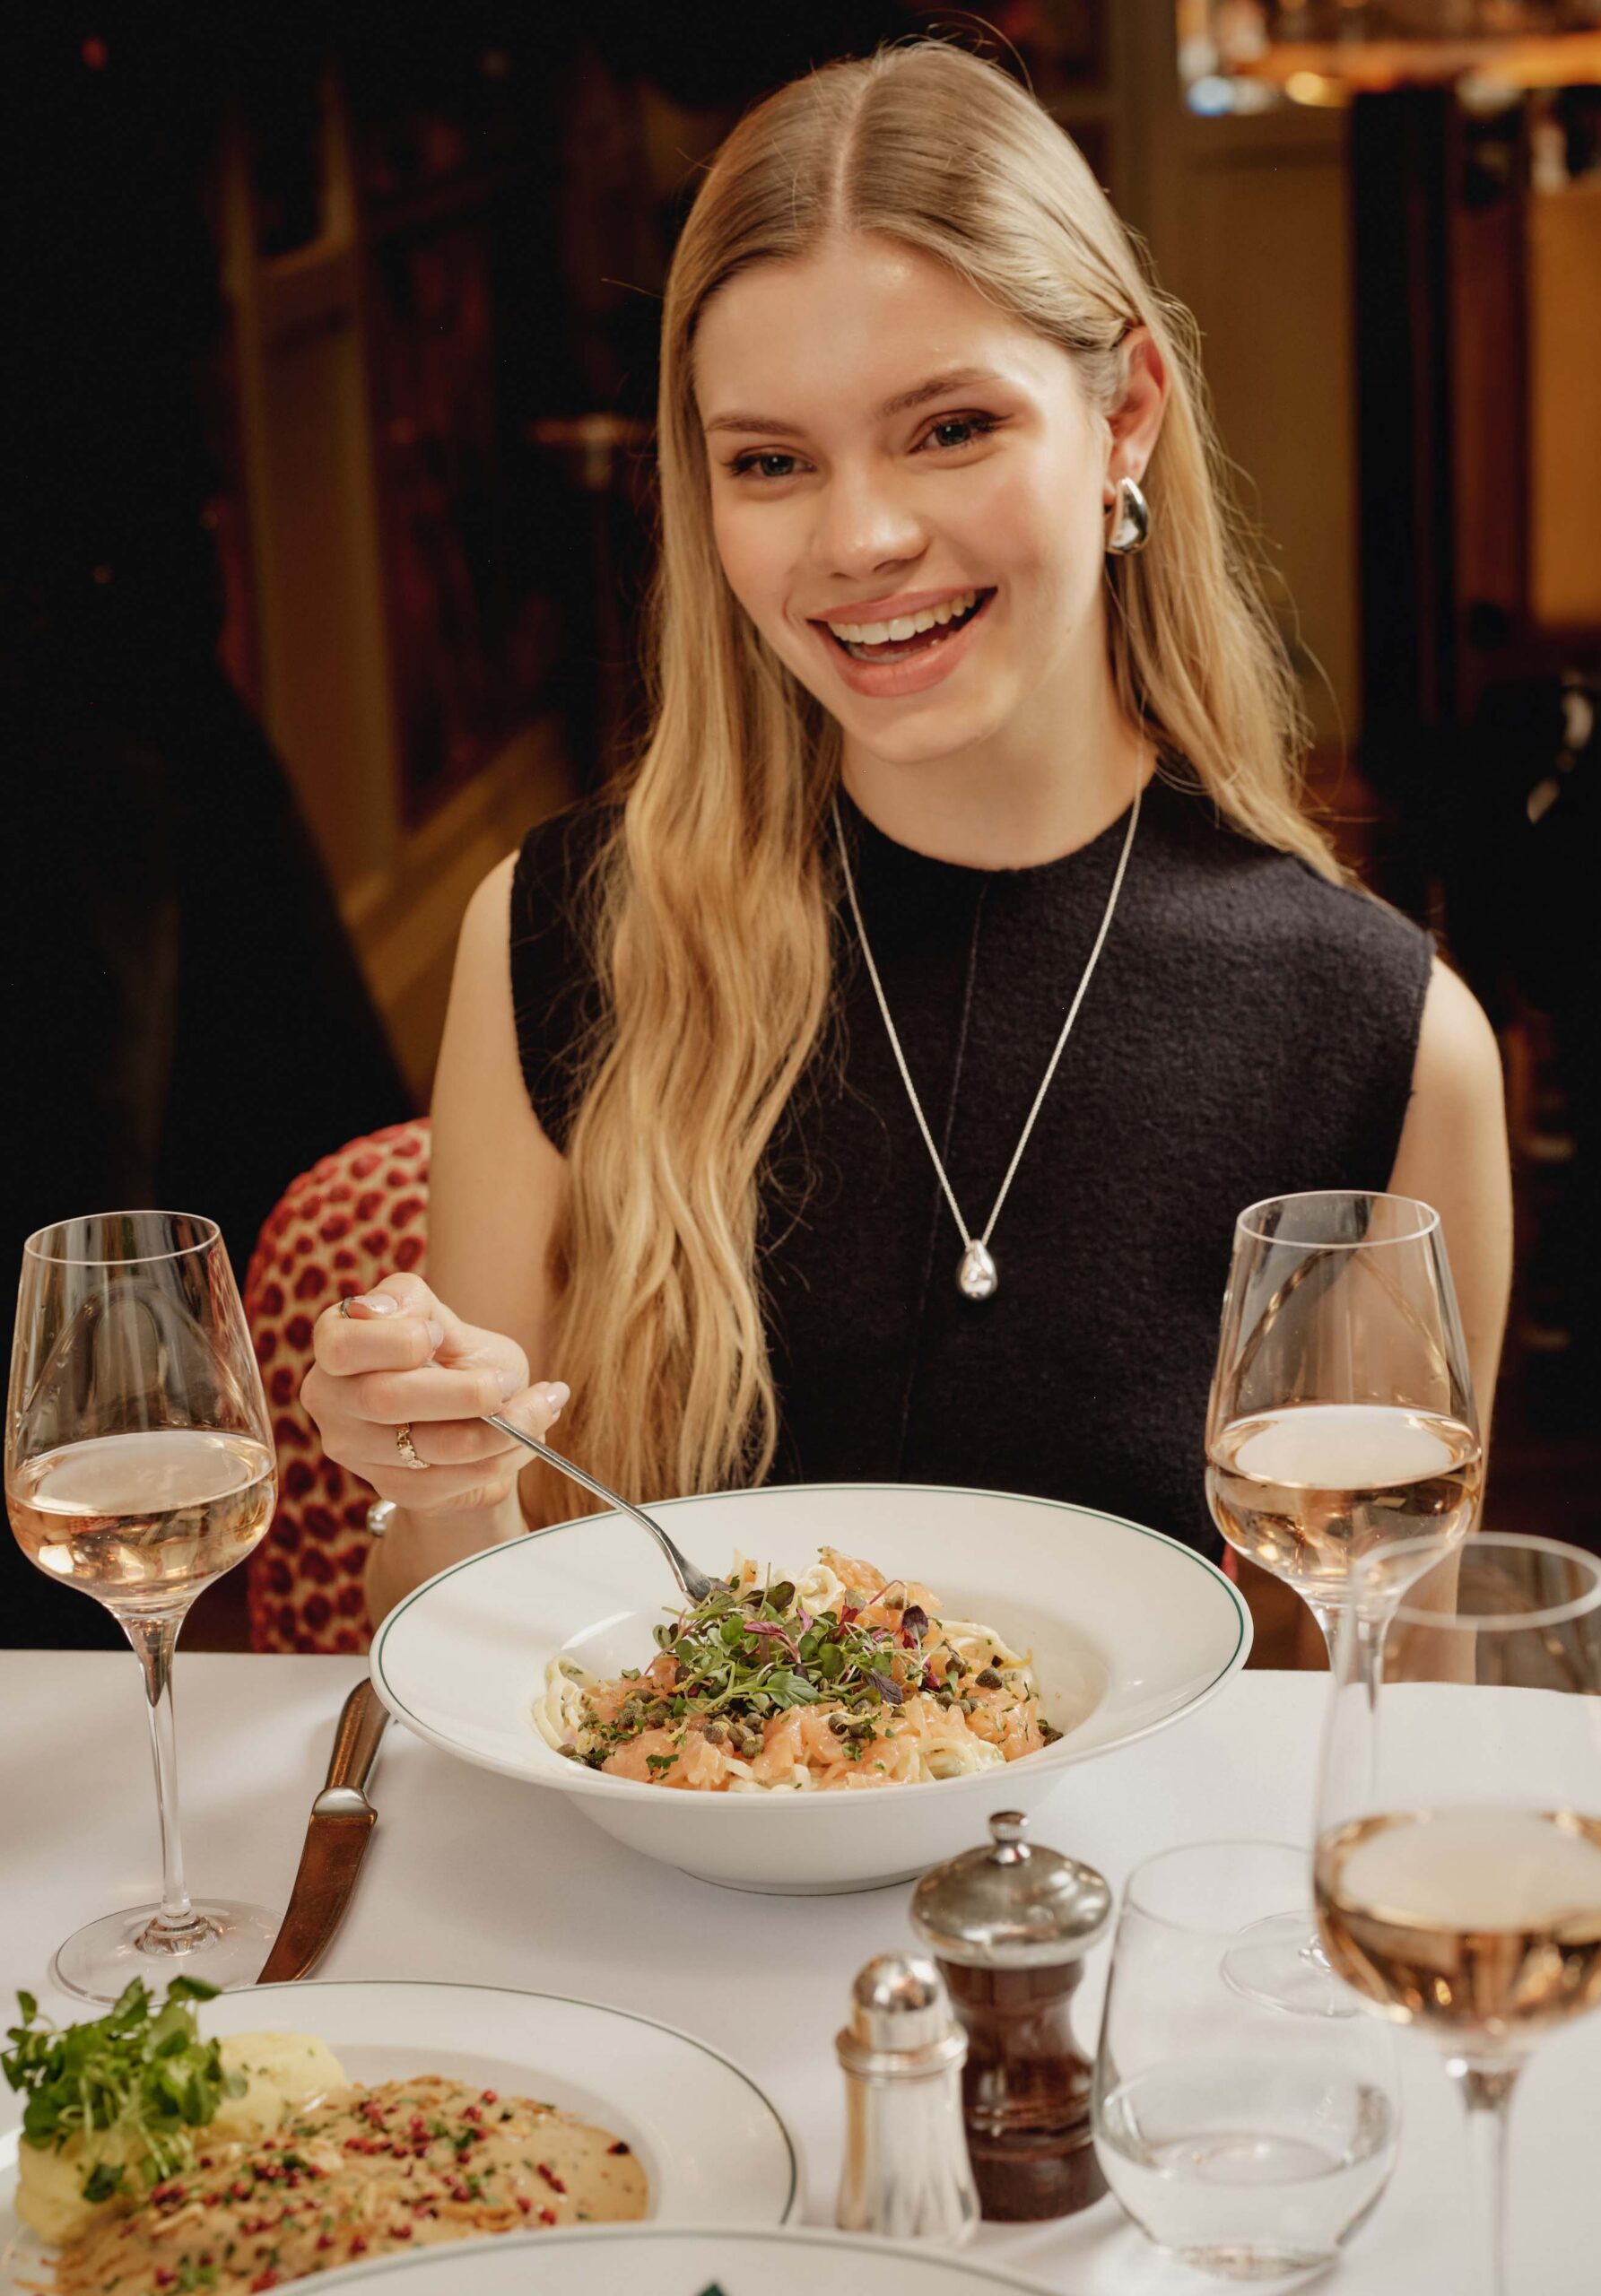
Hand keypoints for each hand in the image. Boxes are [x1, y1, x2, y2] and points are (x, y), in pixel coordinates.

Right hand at [301, 1270, 568, 1515]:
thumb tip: (383, 1308)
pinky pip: (456, 1478)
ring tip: (541, 1405)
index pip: (341, 1345)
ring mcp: (357, 1450)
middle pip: (386, 1400)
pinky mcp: (393, 1488)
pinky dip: (505, 1455)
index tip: (438, 1336)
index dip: (397, 1340)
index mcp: (336, 1345)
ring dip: (502, 1427)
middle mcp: (332, 1400)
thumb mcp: (444, 1320)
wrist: (476, 1420)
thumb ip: (414, 1305)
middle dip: (464, 1392)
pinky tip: (527, 1435)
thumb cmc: (455, 1359)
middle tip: (509, 1381)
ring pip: (432, 1446)